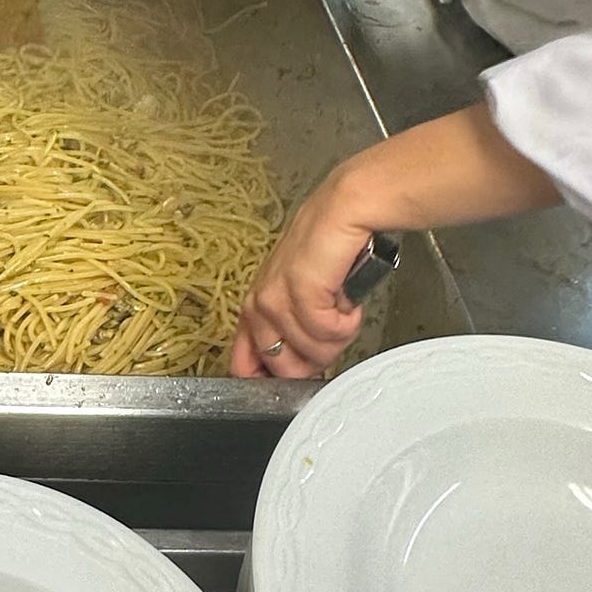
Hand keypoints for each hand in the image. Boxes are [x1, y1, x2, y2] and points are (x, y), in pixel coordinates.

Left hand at [229, 105, 560, 378]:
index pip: (245, 327)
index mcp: (274, 274)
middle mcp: (272, 269)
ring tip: (345, 327)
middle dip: (293, 362)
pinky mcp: (308, 260)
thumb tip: (314, 355)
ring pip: (286, 329)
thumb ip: (315, 308)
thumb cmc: (363, 232)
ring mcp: (287, 263)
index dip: (253, 361)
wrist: (381, 189)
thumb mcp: (331, 277)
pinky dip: (333, 324)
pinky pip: (311, 313)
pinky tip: (351, 311)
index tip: (271, 384)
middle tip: (326, 360)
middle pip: (260, 335)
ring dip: (321, 343)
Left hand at [230, 179, 366, 377]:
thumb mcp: (303, 298)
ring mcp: (276, 299)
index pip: (244, 366)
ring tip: (340, 306)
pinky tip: (346, 300)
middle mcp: (258, 305)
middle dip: (318, 359)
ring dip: (338, 336)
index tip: (302, 370)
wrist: (345, 213)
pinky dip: (347, 323)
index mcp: (254, 308)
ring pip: (313, 355)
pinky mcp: (300, 293)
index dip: (275, 378)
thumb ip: (293, 332)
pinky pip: (329, 334)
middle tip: (332, 328)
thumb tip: (298, 370)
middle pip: (283, 370)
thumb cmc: (329, 253)